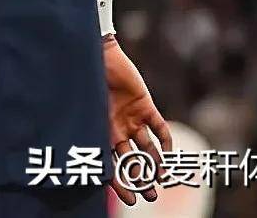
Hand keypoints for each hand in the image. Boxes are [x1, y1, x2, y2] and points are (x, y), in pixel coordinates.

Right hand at [103, 36, 172, 205]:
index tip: (131, 200)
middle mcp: (117, 129)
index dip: (121, 184)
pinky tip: (170, 152)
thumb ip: (92, 139)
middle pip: (132, 160)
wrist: (97, 56)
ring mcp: (132, 118)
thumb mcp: (88, 115)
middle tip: (152, 194)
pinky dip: (165, 140)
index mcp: (101, 133)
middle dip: (142, 178)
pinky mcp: (145, 106)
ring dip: (157, 162)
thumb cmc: (86, 84)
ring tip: (165, 178)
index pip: (112, 165)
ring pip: (148, 147)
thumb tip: (96, 172)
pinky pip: (159, 127)